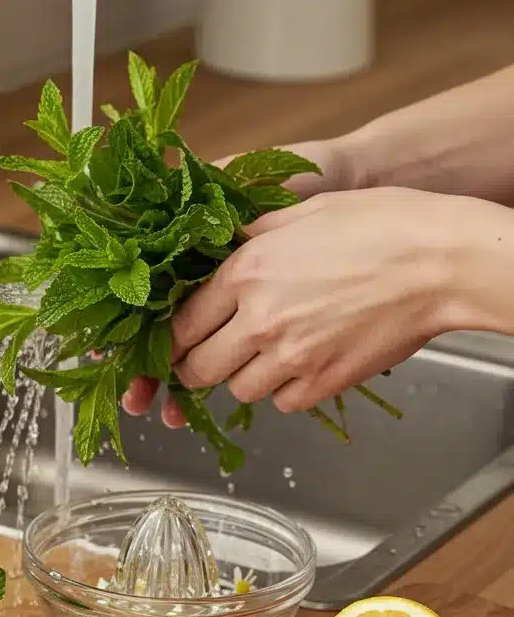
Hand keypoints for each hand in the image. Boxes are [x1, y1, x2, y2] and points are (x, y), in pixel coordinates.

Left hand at [172, 186, 493, 411]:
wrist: (439, 262)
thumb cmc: (379, 225)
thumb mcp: (300, 213)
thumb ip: (249, 237)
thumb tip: (215, 250)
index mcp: (246, 272)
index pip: (182, 323)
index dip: (175, 336)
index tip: (179, 339)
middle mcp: (261, 319)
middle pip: (198, 368)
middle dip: (195, 366)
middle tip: (207, 357)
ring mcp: (292, 357)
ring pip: (238, 390)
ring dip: (243, 377)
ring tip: (263, 355)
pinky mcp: (324, 382)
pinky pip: (283, 403)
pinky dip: (285, 391)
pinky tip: (300, 364)